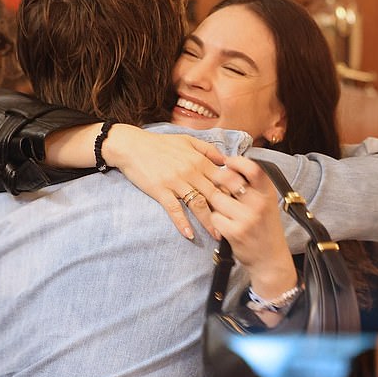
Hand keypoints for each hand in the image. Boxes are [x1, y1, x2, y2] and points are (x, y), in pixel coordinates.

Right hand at [107, 126, 251, 239]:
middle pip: (214, 194)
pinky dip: (181, 223)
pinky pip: (174, 209)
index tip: (244, 205)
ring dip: (209, 222)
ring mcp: (176, 182)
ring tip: (217, 236)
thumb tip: (225, 160)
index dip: (234, 192)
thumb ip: (207, 150)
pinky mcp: (161, 190)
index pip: (223, 178)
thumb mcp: (187, 140)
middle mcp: (191, 172)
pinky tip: (189, 234)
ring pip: (197, 204)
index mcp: (199, 160)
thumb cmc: (160, 144)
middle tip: (238, 226)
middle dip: (228, 211)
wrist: (133, 146)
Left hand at [208, 156, 296, 299]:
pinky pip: (214, 216)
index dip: (237, 161)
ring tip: (223, 208)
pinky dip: (215, 219)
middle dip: (218, 178)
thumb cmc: (265, 228)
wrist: (270, 259)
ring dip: (215, 201)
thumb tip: (230, 165)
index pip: (253, 168)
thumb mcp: (267, 203)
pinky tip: (223, 223)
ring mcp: (246, 218)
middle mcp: (259, 204)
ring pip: (216, 197)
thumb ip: (254, 186)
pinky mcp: (234, 232)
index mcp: (268, 193)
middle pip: (228, 179)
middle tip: (216, 182)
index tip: (228, 162)